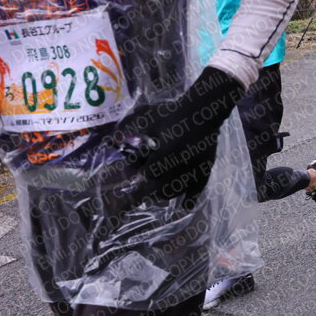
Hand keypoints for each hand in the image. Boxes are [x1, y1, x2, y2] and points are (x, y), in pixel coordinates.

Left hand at [109, 67, 245, 206]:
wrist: (202, 111)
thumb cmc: (174, 113)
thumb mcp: (149, 117)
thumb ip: (131, 129)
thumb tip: (110, 140)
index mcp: (169, 151)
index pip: (149, 173)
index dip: (140, 173)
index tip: (136, 171)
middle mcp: (182, 164)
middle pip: (160, 189)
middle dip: (148, 191)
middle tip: (140, 192)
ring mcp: (195, 169)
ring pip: (175, 192)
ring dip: (163, 194)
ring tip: (156, 192)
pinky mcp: (205, 171)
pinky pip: (196, 193)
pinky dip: (188, 201)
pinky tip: (183, 204)